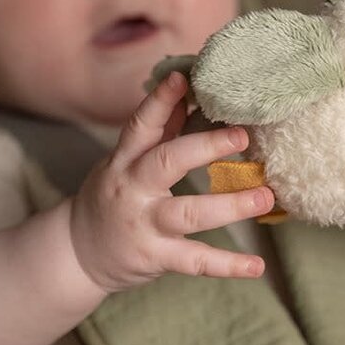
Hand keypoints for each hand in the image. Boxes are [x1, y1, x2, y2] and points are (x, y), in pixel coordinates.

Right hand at [69, 72, 273, 291]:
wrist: (79, 253)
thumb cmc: (114, 195)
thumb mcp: (126, 160)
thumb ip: (159, 130)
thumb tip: (188, 89)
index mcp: (125, 160)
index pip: (141, 125)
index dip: (160, 100)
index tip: (183, 78)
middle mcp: (132, 189)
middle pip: (166, 163)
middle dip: (204, 147)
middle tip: (242, 136)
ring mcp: (144, 225)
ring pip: (188, 214)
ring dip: (230, 205)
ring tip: (265, 196)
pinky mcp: (155, 257)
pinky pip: (195, 262)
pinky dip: (228, 265)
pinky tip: (257, 266)